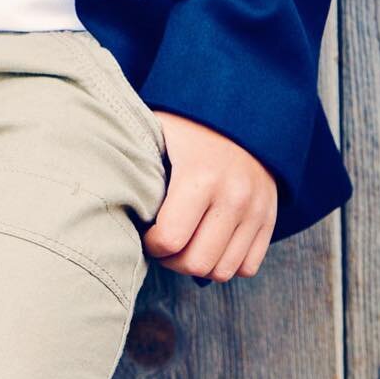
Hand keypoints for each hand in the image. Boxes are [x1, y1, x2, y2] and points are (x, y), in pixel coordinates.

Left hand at [140, 111, 276, 281]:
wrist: (239, 108)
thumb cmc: (188, 124)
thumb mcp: (160, 133)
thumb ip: (140, 165)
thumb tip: (110, 194)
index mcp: (200, 176)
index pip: (170, 239)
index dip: (151, 244)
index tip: (146, 232)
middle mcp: (233, 197)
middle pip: (198, 263)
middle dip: (172, 261)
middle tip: (162, 245)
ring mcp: (255, 210)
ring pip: (223, 270)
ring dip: (199, 265)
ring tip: (185, 245)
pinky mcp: (269, 218)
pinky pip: (248, 266)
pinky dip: (227, 263)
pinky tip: (210, 244)